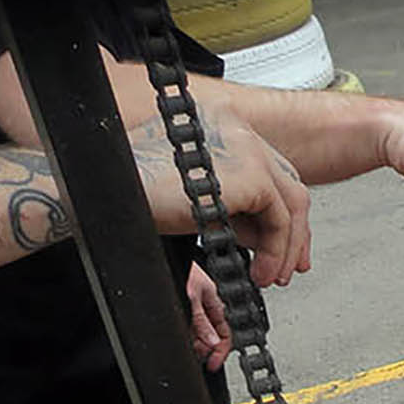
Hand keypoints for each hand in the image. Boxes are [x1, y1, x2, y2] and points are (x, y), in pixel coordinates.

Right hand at [128, 115, 310, 287]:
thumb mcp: (195, 196)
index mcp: (221, 126)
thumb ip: (233, 207)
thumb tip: (264, 237)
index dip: (280, 211)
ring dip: (286, 248)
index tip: (280, 244)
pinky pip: (280, 218)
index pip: (268, 169)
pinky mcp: (250, 173)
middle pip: (286, 183)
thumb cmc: (136, 192)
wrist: (109, 193)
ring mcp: (245, 146)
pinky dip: (276, 251)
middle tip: (287, 267)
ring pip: (291, 202)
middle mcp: (236, 128)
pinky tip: (259, 271)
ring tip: (270, 277)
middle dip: (294, 232)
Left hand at [184, 263, 231, 371]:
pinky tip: (179, 336)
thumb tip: (212, 343)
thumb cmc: (181, 268)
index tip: (212, 364)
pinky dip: (184, 334)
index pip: (225, 334)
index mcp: (214, 303)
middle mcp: (204, 306)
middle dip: (205, 349)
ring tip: (187, 347)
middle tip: (198, 357)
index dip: (221, 351)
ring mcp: (192, 307)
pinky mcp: (181, 306)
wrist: (164, 258)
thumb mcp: (193, 297)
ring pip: (197, 333)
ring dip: (194, 343)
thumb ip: (202, 322)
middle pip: (211, 336)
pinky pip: (186, 326)